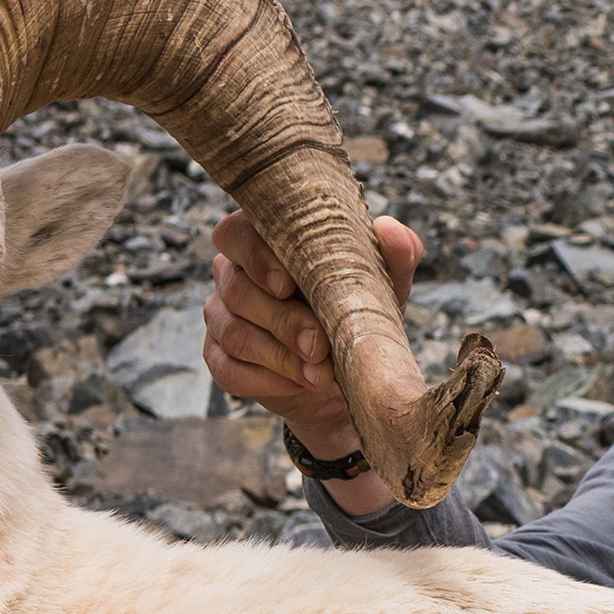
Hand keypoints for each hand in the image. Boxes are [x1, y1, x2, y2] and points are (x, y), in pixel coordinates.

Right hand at [202, 210, 424, 463]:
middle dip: (282, 320)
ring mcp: (220, 317)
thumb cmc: (357, 312)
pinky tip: (298, 384)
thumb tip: (390, 229)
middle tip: (319, 345)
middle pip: (237, 289)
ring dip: (279, 356)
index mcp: (262, 241)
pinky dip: (266, 380)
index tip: (288, 285)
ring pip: (233, 332)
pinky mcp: (219, 359)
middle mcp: (232, 274)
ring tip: (319, 372)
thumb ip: (394, 254)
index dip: (256, 257)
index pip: (236, 234)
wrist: (345, 375)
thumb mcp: (384, 286)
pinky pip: (228, 370)